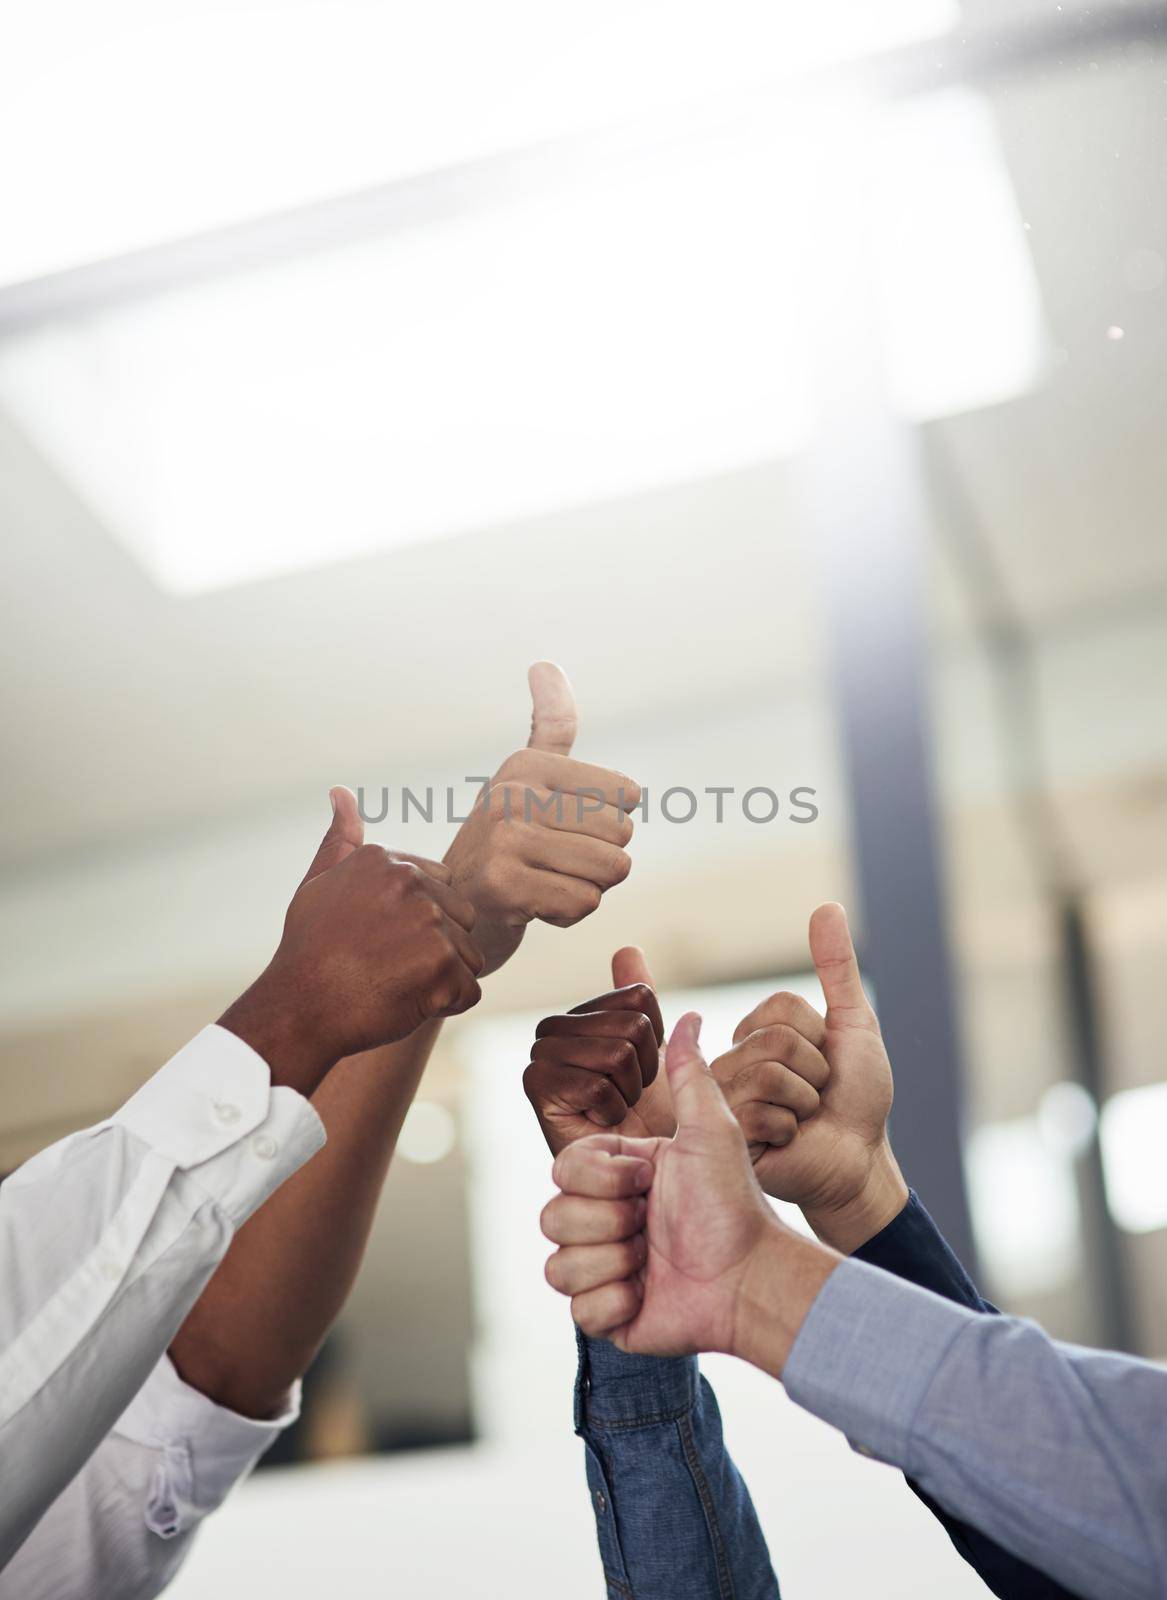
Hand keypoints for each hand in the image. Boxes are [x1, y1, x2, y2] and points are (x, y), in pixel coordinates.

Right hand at [219, 788, 483, 1090]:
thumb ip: (341, 840)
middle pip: (461, 920)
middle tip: (389, 966)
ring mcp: (430, 923)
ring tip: (395, 985)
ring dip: (442, 978)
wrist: (298, 1009)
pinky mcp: (443, 966)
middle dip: (437, 948)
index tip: (382, 940)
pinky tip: (406, 1003)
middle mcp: (411, 883)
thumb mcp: (318, 884)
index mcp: (388, 861)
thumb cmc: (308, 950)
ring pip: (468, 957)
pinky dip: (445, 1005)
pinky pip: (469, 991)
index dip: (418, 922)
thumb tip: (341, 792)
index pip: (441, 888)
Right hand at [443, 663, 638, 973]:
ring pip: (610, 870)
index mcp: (527, 764)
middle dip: (599, 860)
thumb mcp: (528, 775)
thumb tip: (544, 663)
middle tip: (554, 864)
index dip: (608, 823)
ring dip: (587, 888)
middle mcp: (512, 793)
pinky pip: (585, 903)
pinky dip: (568, 914)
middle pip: (622, 834)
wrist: (455, 911)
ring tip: (546, 882)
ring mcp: (504, 839)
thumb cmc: (506, 840)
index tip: (563, 830)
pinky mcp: (502, 886)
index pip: (627, 794)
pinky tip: (533, 906)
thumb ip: (550, 723)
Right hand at [524, 949, 676, 1152]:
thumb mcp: (665, 1058)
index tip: (646, 1077)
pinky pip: (595, 1083)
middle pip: (631, 1023)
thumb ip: (641, 1003)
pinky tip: (599, 1130)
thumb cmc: (660, 1131)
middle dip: (647, 1070)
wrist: (652, 1189)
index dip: (660, 1042)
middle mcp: (559, 1032)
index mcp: (587, 1018)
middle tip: (631, 1104)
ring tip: (616, 1117)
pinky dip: (612, 1113)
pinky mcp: (537, 1088)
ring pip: (616, 1051)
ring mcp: (545, 1057)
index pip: (640, 997)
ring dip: (630, 1094)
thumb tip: (627, 949)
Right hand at [541, 1014, 785, 1358]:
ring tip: (651, 1263)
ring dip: (612, 1263)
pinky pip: (578, 1312)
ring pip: (557, 1265)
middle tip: (651, 1224)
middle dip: (609, 1222)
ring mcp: (600, 1266)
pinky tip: (647, 1295)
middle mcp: (600, 1218)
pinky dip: (615, 1303)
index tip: (648, 1180)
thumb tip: (690, 1014)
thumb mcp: (712, 1133)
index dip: (603, 1176)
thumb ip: (691, 1075)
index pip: (564, 1167)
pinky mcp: (606, 1314)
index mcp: (615, 1175)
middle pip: (552, 1216)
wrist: (751, 1276)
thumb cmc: (734, 1202)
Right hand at [715, 903, 906, 1252]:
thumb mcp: (853, 1026)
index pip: (780, 1007)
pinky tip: (789, 1139)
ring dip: (807, 1099)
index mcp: (756, 1034)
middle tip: (816, 1095)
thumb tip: (826, 906)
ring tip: (804, 1117)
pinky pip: (762, 1111)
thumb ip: (837, 968)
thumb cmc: (858, 1098)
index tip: (823, 1063)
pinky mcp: (727, 1136)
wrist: (858, 1160)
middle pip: (775, 1038)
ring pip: (768, 1072)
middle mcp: (732, 1061)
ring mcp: (725, 1098)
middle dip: (816, 1070)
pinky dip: (792, 1126)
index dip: (818, 1036)